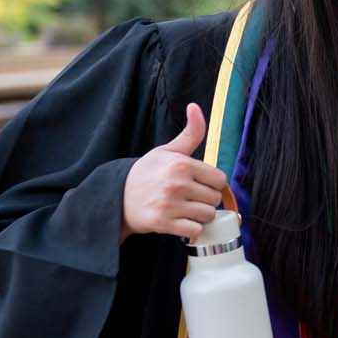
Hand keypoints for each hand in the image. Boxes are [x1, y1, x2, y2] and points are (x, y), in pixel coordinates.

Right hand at [121, 103, 228, 241]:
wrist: (117, 196)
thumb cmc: (146, 173)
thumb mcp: (167, 150)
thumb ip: (190, 133)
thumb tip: (195, 107)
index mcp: (181, 164)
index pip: (220, 179)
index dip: (212, 183)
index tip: (200, 183)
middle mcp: (177, 184)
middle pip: (215, 198)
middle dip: (206, 199)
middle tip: (190, 197)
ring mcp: (170, 205)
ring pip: (207, 215)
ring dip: (200, 215)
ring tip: (185, 209)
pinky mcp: (163, 223)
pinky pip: (195, 230)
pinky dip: (191, 229)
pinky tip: (180, 220)